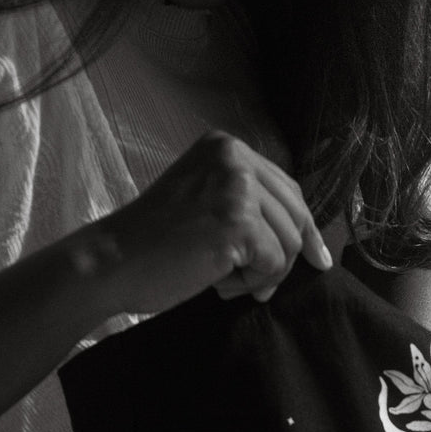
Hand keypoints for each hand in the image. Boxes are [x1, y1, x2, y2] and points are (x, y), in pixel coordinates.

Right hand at [95, 131, 332, 316]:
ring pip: (290, 242)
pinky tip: (221, 282)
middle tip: (253, 284)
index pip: (288, 190)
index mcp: (225, 147)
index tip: (319, 260)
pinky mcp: (238, 221)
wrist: (112, 262)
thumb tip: (309, 237)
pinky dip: (255, 283)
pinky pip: (276, 263)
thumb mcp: (206, 204)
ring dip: (263, 273)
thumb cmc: (156, 245)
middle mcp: (233, 157)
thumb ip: (249, 206)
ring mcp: (236, 186)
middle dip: (282, 258)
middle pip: (295, 215)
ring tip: (224, 278)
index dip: (305, 230)